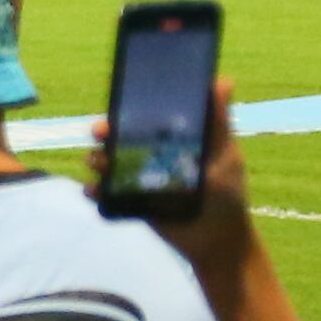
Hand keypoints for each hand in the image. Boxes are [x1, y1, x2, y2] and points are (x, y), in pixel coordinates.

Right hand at [88, 76, 253, 252]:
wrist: (218, 240)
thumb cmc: (226, 192)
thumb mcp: (225, 154)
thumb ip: (220, 122)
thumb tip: (225, 80)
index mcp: (171, 138)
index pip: (145, 116)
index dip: (130, 106)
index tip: (120, 96)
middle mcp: (151, 154)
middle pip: (121, 137)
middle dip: (105, 131)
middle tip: (100, 132)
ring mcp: (139, 178)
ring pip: (109, 163)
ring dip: (97, 159)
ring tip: (98, 163)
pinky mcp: (132, 202)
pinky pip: (107, 193)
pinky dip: (96, 190)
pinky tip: (93, 190)